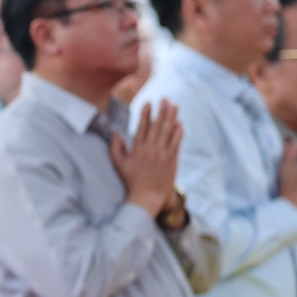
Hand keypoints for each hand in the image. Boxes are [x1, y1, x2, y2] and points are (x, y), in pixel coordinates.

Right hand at [112, 99, 182, 216]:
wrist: (146, 197)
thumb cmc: (131, 181)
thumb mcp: (119, 165)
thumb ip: (116, 148)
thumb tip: (116, 134)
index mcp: (137, 149)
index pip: (142, 127)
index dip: (146, 114)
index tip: (148, 103)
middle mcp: (150, 149)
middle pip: (157, 126)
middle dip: (161, 111)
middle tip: (165, 99)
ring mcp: (162, 154)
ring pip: (168, 132)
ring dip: (172, 118)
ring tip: (174, 106)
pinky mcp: (171, 160)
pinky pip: (176, 143)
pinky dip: (178, 133)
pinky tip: (180, 124)